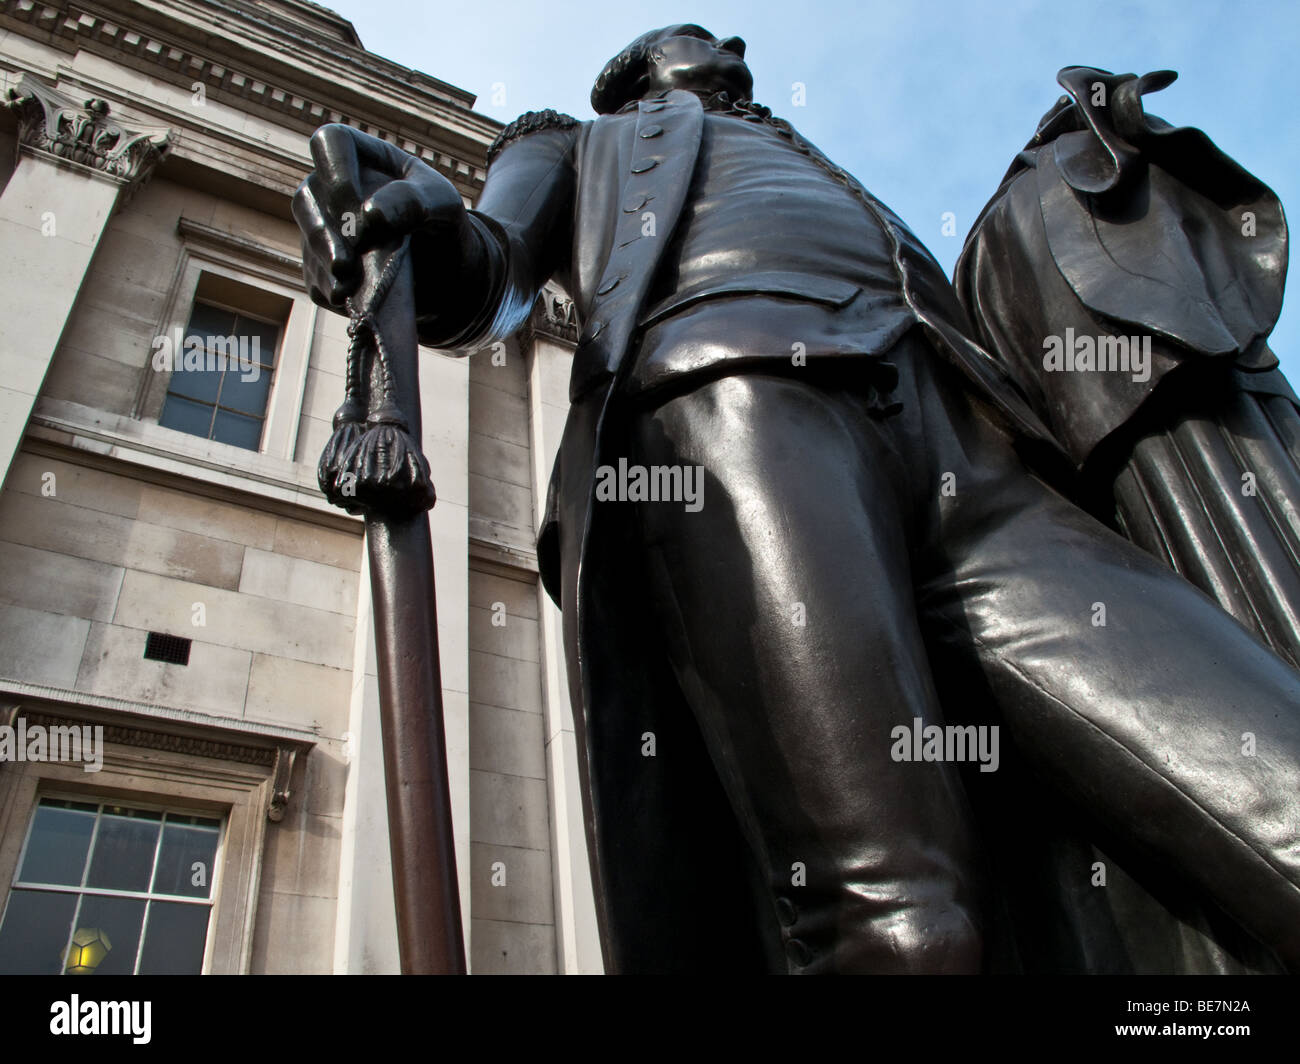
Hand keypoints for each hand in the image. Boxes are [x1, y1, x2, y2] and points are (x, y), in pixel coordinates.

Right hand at [292, 124, 470, 309]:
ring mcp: (325, 228)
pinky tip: (350, 300)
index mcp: (362, 157)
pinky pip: (314, 279)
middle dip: (325, 234)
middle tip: (346, 264)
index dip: (337, 174)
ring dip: (325, 265)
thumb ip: (414, 200)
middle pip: (307, 198)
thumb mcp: (444, 203)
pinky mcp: (323, 268)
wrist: (445, 271)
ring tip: (346, 286)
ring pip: (307, 241)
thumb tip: (370, 215)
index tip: (361, 212)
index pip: (329, 143)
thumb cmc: (442, 223)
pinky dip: (330, 291)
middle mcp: (333, 189)